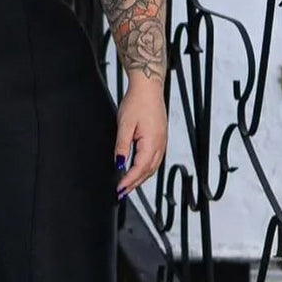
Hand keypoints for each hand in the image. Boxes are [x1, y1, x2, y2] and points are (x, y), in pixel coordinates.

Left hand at [115, 77, 166, 198]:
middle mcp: (160, 145)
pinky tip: (137, 172)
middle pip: (147, 172)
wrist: (148, 88)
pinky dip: (145, 169)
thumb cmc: (137, 103)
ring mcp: (162, 142)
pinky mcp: (160, 139)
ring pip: (152, 167)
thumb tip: (120, 163)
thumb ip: (122, 146)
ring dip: (140, 178)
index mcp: (152, 143)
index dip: (129, 181)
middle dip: (134, 184)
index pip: (140, 168)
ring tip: (128, 186)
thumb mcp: (124, 125)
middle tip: (121, 193)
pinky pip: (154, 160)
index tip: (119, 189)